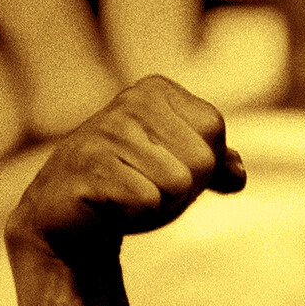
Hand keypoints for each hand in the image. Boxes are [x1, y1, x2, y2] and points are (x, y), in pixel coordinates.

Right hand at [9, 75, 245, 260]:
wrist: (67, 214)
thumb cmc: (131, 182)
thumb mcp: (182, 167)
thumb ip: (217, 164)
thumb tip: (236, 174)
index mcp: (155, 91)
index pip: (213, 129)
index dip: (202, 163)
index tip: (167, 164)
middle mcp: (130, 102)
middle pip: (202, 159)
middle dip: (184, 188)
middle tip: (146, 185)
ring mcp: (105, 132)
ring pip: (178, 182)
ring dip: (160, 203)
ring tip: (128, 194)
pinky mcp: (87, 167)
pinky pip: (147, 199)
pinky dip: (137, 214)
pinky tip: (112, 205)